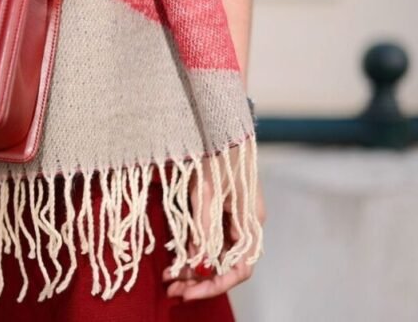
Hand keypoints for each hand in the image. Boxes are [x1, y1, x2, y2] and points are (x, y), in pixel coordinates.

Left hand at [162, 143, 266, 301]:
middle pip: (225, 265)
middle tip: (171, 289)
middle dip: (199, 280)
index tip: (188, 292)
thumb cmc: (216, 154)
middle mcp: (243, 225)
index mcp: (250, 223)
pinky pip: (207, 238)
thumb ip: (204, 230)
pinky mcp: (218, 209)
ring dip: (192, 267)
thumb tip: (199, 265)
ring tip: (167, 277)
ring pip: (214, 254)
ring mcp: (231, 218)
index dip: (215, 285)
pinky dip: (191, 249)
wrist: (218, 125)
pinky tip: (173, 256)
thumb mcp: (206, 193)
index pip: (239, 269)